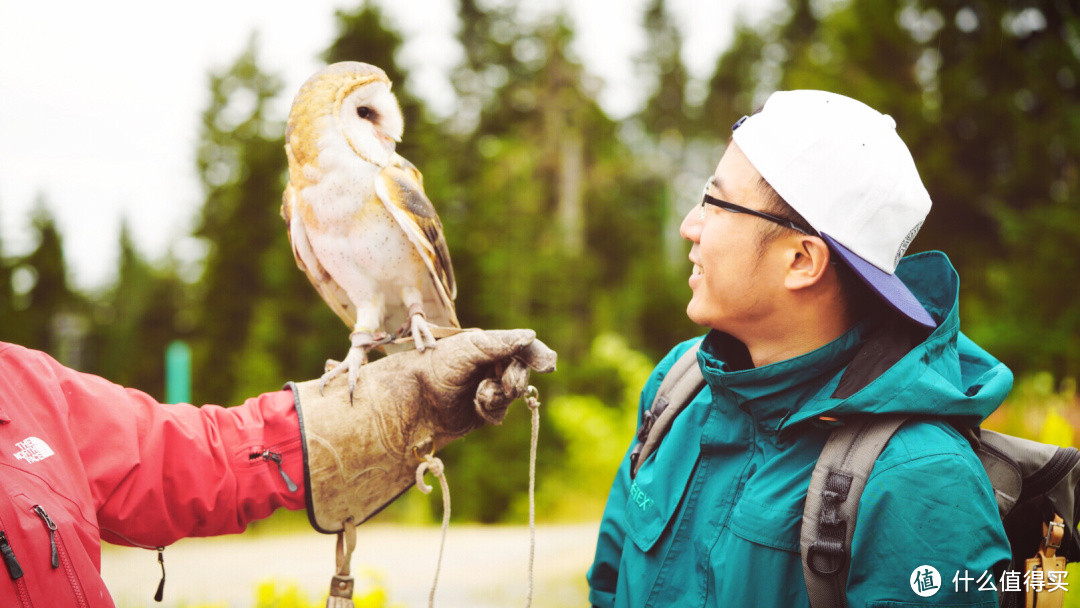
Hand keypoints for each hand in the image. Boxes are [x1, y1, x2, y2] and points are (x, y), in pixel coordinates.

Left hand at [292, 328, 555, 532]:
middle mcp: (491, 365)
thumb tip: (531, 335)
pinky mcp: (481, 411)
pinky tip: (475, 405)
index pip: (523, 348)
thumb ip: (501, 342)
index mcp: (489, 345)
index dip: (538, 355)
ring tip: (479, 394)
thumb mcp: (470, 348)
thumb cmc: (437, 365)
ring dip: (500, 395)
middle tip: (507, 382)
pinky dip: (491, 409)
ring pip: (514, 395)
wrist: (412, 398)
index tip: (549, 364)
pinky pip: (501, 413)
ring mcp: (488, 388)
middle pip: (523, 372)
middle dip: (515, 378)